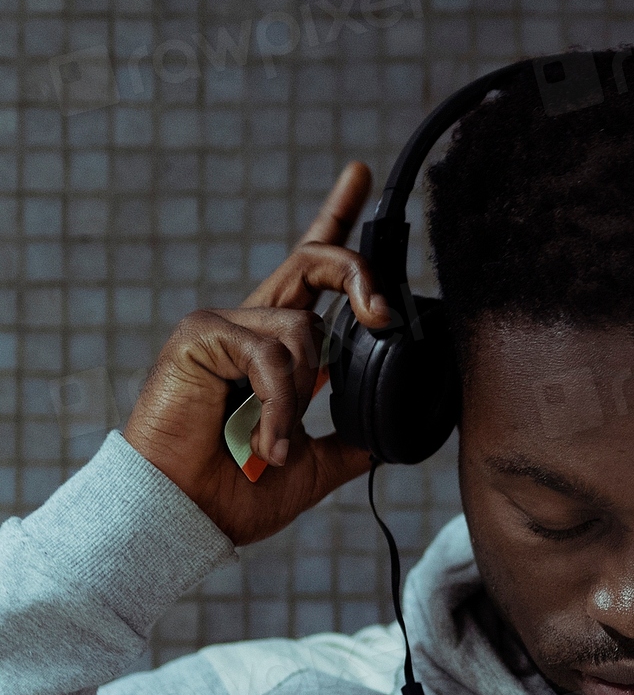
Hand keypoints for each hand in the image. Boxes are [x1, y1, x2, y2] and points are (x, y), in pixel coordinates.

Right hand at [124, 163, 388, 546]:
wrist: (184, 517)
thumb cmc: (235, 494)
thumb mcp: (311, 465)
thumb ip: (347, 441)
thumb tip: (388, 437)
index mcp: (277, 346)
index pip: (310, 271)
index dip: (334, 218)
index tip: (357, 176)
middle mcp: (250, 326)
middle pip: (314, 262)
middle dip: (358, 275)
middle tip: (383, 316)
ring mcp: (222, 327)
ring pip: (302, 328)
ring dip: (302, 399)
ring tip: (276, 446)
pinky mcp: (199, 336)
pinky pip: (269, 354)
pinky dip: (279, 406)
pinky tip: (265, 443)